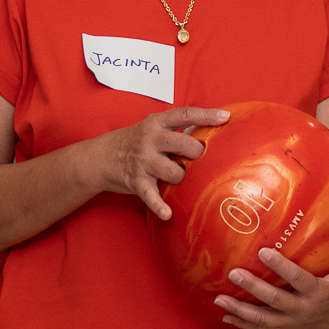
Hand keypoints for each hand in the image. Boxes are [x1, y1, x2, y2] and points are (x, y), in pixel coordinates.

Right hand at [94, 106, 228, 218]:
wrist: (103, 156)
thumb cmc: (138, 141)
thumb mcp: (154, 128)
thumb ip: (177, 130)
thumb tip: (211, 134)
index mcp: (157, 123)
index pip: (185, 115)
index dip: (206, 115)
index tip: (225, 117)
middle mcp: (150, 139)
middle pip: (185, 144)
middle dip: (198, 153)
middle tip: (199, 158)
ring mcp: (143, 161)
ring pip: (175, 172)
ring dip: (182, 177)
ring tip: (178, 176)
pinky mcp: (137, 181)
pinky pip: (151, 195)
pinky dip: (159, 206)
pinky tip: (168, 213)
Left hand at [213, 219, 328, 328]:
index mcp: (320, 292)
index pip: (297, 279)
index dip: (280, 267)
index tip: (263, 252)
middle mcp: (304, 310)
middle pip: (275, 301)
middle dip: (253, 288)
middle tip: (234, 274)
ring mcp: (295, 322)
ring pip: (264, 320)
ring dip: (241, 310)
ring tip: (219, 300)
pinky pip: (263, 328)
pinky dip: (244, 323)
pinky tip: (227, 316)